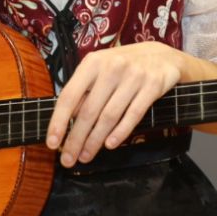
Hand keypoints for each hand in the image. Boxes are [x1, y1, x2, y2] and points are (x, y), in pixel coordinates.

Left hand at [44, 42, 192, 166]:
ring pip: (109, 116)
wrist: (164, 56)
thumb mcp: (102, 69)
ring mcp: (134, 76)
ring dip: (95, 141)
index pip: (70, 95)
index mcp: (93, 62)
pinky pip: (133, 115)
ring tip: (86, 156)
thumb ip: (85, 91)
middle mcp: (112, 67)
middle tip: (68, 159)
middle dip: (76, 139)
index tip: (52, 143)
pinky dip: (120, 132)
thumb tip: (66, 122)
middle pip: (88, 111)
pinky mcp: (153, 86)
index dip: (58, 121)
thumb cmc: (126, 66)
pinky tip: (109, 145)